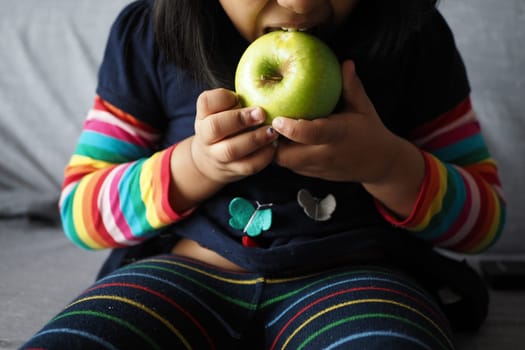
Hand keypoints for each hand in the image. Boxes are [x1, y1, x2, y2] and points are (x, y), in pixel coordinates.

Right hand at [191, 88, 278, 183]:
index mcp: (203, 115)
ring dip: (255, 139)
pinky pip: (248, 165)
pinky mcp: (233, 170)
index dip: (223, 98)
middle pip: (215, 127)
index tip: (237, 96)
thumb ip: (236, 101)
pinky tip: (273, 146)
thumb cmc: (224, 126)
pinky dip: (264, 156)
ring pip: (232, 149)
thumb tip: (268, 85)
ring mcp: (217, 155)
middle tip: (261, 113)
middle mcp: (206, 136)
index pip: (206, 102)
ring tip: (272, 131)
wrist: (210, 161)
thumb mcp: (221, 111)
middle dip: (239, 119)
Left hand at [271, 60, 401, 182]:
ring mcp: (318, 168)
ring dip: (274, 147)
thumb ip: (351, 86)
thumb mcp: (363, 107)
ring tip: (271, 129)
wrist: (379, 163)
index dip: (291, 128)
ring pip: (284, 163)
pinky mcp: (313, 175)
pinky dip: (282, 154)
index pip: (311, 134)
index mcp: (338, 135)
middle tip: (266, 123)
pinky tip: (280, 138)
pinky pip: (290, 166)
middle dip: (272, 141)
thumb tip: (345, 62)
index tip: (277, 118)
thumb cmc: (369, 131)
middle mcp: (326, 154)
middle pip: (288, 155)